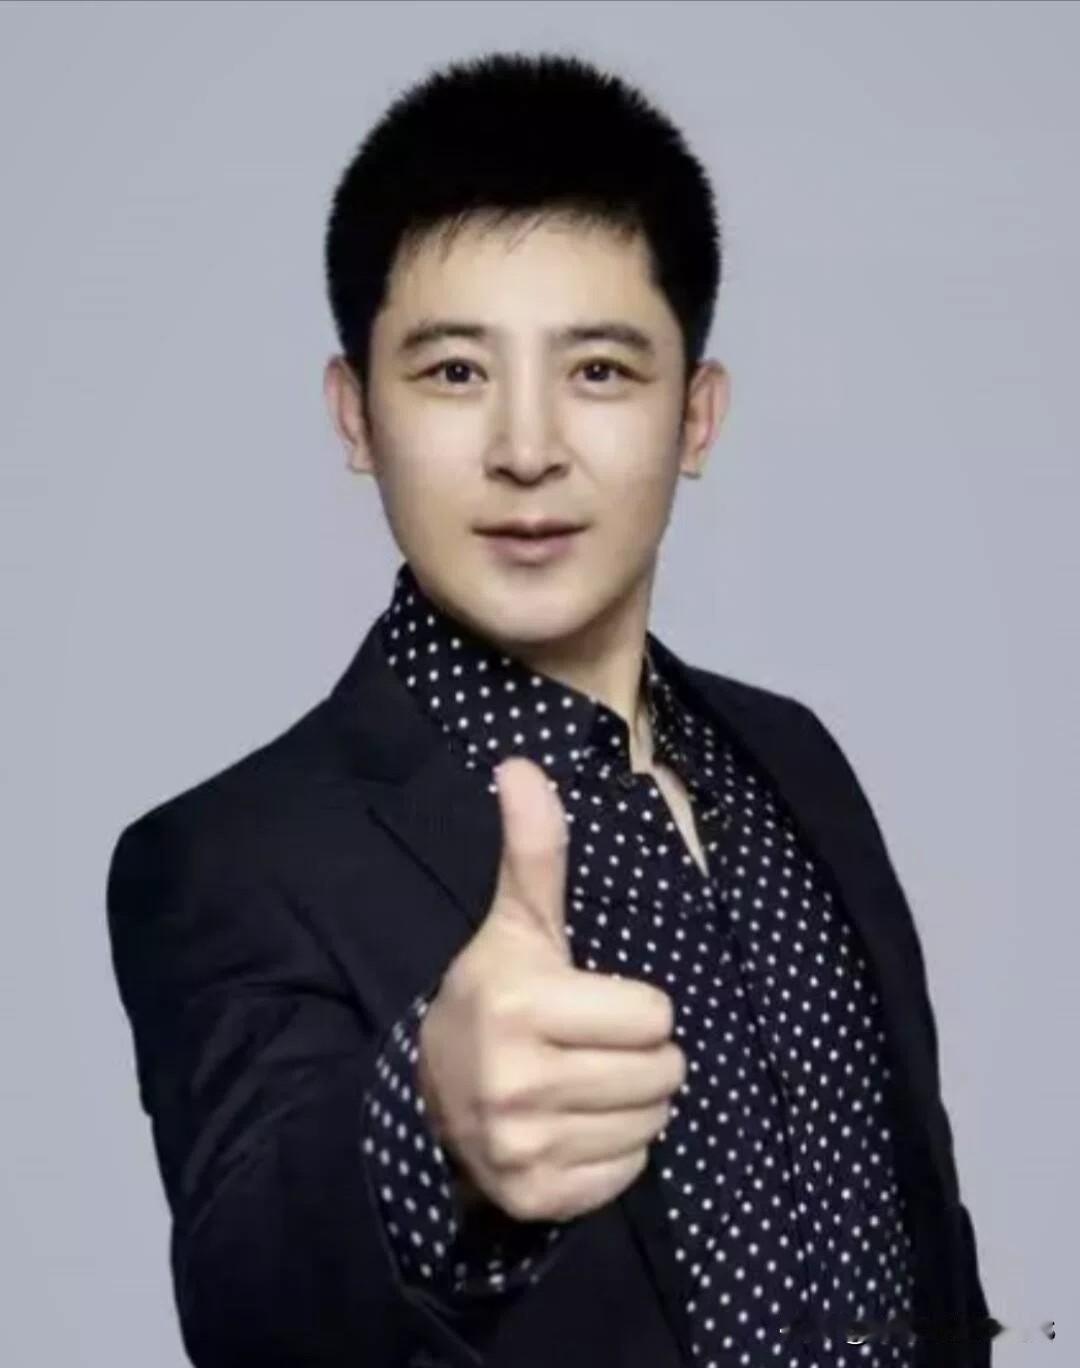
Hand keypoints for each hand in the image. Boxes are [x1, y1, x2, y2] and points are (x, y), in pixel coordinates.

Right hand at [417, 756, 685, 1223]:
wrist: (431, 1100)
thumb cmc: (493, 998)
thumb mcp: (515, 925)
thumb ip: (532, 852)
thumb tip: (519, 765)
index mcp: (518, 1004)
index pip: (653, 1013)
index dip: (632, 1006)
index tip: (588, 1004)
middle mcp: (516, 1081)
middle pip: (662, 1072)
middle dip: (642, 1056)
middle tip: (593, 1047)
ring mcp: (523, 1148)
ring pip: (650, 1123)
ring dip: (634, 1103)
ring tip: (585, 1085)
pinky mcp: (535, 1197)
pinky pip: (628, 1173)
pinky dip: (615, 1152)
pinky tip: (574, 1128)